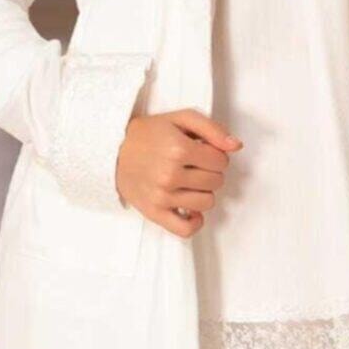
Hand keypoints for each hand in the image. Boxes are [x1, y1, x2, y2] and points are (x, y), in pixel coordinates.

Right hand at [115, 108, 242, 238]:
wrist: (113, 151)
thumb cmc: (148, 135)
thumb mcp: (180, 119)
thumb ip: (211, 129)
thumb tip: (236, 146)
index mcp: (179, 149)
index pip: (221, 161)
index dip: (215, 155)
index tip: (202, 152)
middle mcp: (170, 175)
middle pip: (216, 181)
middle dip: (209, 172)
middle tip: (193, 166)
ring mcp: (162, 196)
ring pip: (206, 203)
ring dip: (202, 193)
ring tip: (189, 183)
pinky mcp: (155, 212)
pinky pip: (186, 229)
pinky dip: (194, 222)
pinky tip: (190, 209)